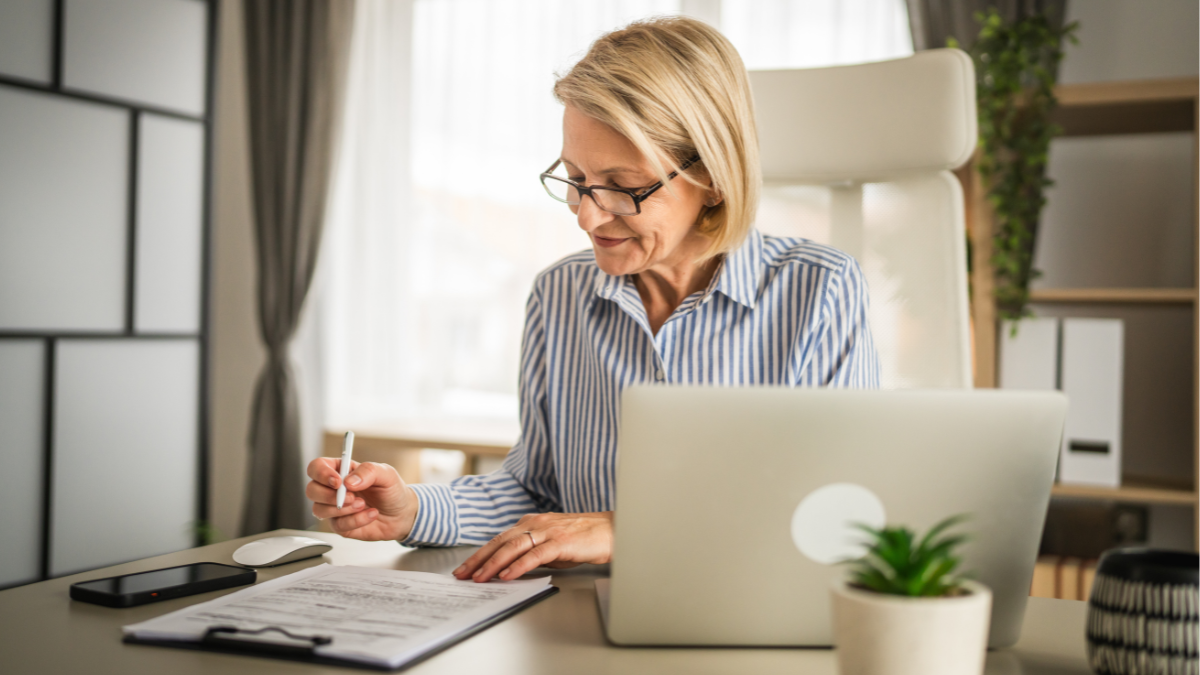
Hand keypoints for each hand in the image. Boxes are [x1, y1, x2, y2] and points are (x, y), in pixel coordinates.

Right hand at [306, 458, 418, 540]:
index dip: (321, 473)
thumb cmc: (392, 490)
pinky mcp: (341, 525)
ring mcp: (334, 508)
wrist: (402, 514)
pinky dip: (356, 520)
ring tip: (364, 505)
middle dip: (329, 495)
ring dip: (343, 509)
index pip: (317, 467)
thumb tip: (349, 481)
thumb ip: (368, 471)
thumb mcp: (386, 474)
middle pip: (312, 490)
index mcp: (341, 471)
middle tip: (352, 497)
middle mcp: (333, 489)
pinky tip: (371, 515)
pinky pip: (338, 525)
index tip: (337, 481)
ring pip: (319, 510)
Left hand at [453, 512, 613, 582]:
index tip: (466, 568)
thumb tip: (511, 567)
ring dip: (493, 564)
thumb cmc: (584, 538)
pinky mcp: (561, 542)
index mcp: (532, 522)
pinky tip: (506, 576)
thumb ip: (531, 551)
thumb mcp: (551, 544)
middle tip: (462, 575)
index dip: (480, 554)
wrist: (613, 531)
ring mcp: (548, 531)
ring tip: (479, 578)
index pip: (499, 539)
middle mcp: (536, 523)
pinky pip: (534, 555)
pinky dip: (518, 566)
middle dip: (478, 559)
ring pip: (513, 547)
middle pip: (500, 542)